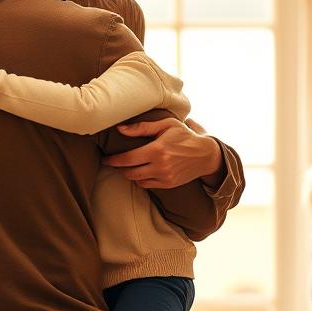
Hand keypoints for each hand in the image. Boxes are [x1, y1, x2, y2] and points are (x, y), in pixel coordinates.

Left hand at [102, 117, 221, 189]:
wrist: (205, 154)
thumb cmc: (184, 136)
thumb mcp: (166, 125)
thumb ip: (142, 128)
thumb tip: (120, 129)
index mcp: (157, 150)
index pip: (128, 159)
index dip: (113, 160)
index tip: (105, 159)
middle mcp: (160, 166)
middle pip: (130, 172)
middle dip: (119, 168)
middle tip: (112, 162)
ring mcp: (164, 177)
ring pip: (137, 180)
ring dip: (129, 174)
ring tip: (126, 166)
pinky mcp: (168, 184)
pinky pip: (147, 185)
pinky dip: (140, 179)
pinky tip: (140, 171)